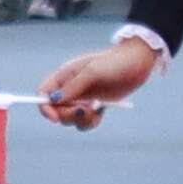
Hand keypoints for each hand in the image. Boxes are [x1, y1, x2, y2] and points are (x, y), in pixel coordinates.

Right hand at [38, 40, 156, 128]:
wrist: (138, 63)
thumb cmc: (114, 62)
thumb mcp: (93, 72)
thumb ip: (73, 86)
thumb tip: (53, 100)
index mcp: (64, 76)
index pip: (44, 93)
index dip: (44, 107)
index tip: (55, 118)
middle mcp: (70, 88)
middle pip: (56, 110)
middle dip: (68, 115)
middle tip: (85, 110)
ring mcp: (82, 98)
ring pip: (70, 118)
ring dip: (81, 120)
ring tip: (96, 110)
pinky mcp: (95, 106)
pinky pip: (85, 120)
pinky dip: (91, 121)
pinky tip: (101, 112)